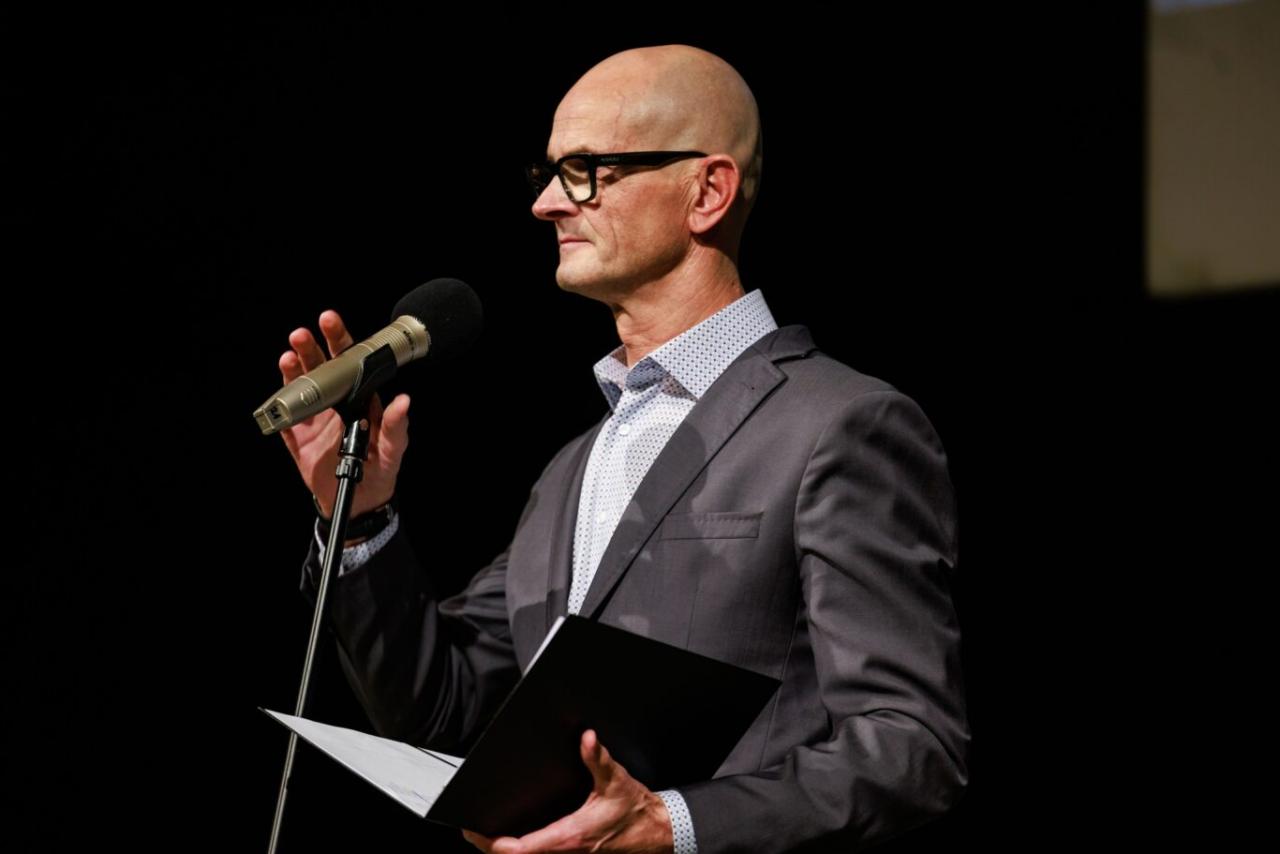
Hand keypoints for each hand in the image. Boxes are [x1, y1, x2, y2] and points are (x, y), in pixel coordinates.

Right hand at [277, 309, 409, 518]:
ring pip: (299, 387)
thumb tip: (404, 402)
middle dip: (310, 349)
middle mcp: (333, 403)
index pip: (347, 362)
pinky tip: (278, 396)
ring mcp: (313, 419)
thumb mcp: (393, 450)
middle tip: (302, 334)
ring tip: (289, 355)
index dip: (339, 341)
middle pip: (319, 369)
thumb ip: (396, 427)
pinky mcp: (297, 439)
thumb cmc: (380, 470)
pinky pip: (285, 419)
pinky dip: (280, 407)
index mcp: (357, 398)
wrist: (359, 502)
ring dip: (292, 370)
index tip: (331, 322)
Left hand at [461, 729, 673, 853]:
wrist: (657, 834)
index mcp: (569, 837)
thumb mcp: (616, 782)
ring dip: (508, 850)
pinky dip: (525, 850)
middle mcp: (566, 852)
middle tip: (473, 832)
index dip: (493, 843)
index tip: (475, 832)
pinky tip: (517, 839)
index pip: (520, 849)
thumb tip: (587, 738)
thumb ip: (598, 759)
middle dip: (492, 846)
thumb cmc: (636, 813)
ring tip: (488, 835)